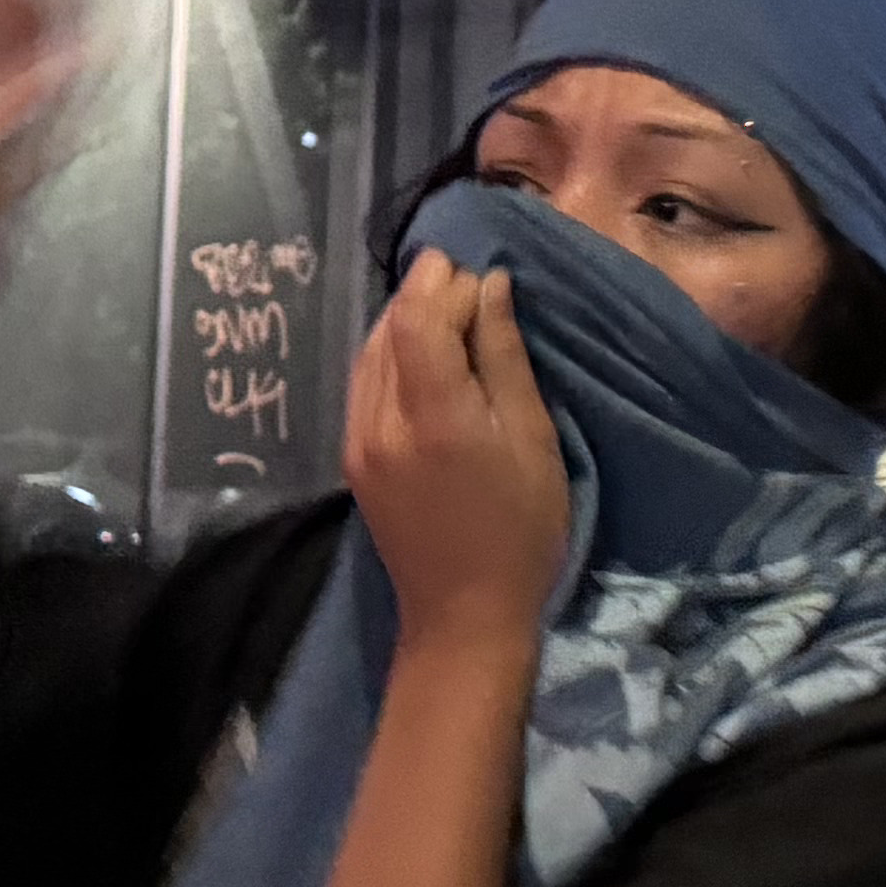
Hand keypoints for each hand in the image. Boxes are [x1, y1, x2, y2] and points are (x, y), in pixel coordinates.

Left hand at [345, 253, 569, 653]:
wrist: (463, 615)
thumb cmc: (520, 530)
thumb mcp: (531, 441)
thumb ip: (504, 360)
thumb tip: (491, 288)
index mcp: (434, 417)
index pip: (419, 319)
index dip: (444, 283)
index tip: (477, 271)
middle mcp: (382, 422)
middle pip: (390, 329)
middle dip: (424, 293)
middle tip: (463, 278)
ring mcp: (359, 441)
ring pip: (370, 352)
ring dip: (404, 319)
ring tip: (444, 305)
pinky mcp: (353, 458)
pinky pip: (364, 382)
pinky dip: (390, 353)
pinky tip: (418, 351)